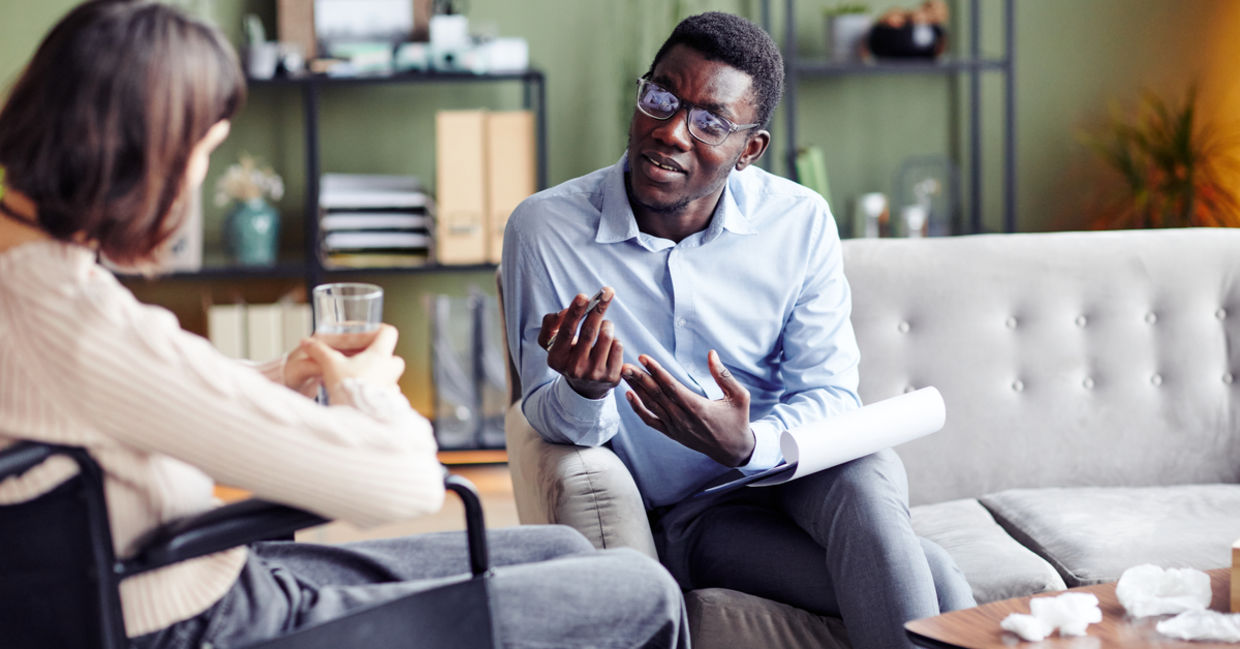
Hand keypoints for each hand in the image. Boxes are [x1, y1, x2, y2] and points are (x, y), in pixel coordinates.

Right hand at [300, 324, 405, 403]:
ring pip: (386, 371)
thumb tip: (307, 342)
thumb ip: (320, 351)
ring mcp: (391, 384)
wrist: (357, 418)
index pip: (387, 332)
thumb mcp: (330, 365)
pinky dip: (371, 385)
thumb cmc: (348, 390)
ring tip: (351, 373)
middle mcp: (390, 369)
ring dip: (372, 369)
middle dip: (373, 353)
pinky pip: (383, 387)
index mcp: (380, 355)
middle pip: (388, 353)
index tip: (364, 332)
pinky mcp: (388, 399)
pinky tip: (355, 388)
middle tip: (356, 355)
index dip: (375, 329)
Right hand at [540, 287, 621, 399]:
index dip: (575, 312)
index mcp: (556, 359)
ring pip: (607, 336)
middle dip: (598, 308)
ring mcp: (594, 375)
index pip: (566, 331)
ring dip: (607, 324)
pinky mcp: (612, 377)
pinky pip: (618, 346)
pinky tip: (608, 345)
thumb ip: (551, 324)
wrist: (585, 385)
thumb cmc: (568, 354)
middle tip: (607, 291)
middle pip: (589, 332)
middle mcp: (574, 369)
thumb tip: (565, 312)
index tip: (584, 296)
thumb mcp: (552, 342)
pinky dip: (614, 339)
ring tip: (603, 326)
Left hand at [622, 350, 753, 466]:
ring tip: (624, 374)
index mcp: (697, 407)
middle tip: (625, 365)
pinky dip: (638, 409)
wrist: (733, 450)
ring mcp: (675, 427)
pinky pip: (650, 421)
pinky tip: (629, 396)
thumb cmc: (737, 420)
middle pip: (656, 395)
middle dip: (639, 378)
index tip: (644, 357)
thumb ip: (724, 375)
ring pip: (651, 405)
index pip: (671, 386)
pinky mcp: (672, 433)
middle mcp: (682, 418)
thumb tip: (711, 353)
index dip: (656, 371)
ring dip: (636, 389)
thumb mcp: (739, 396)